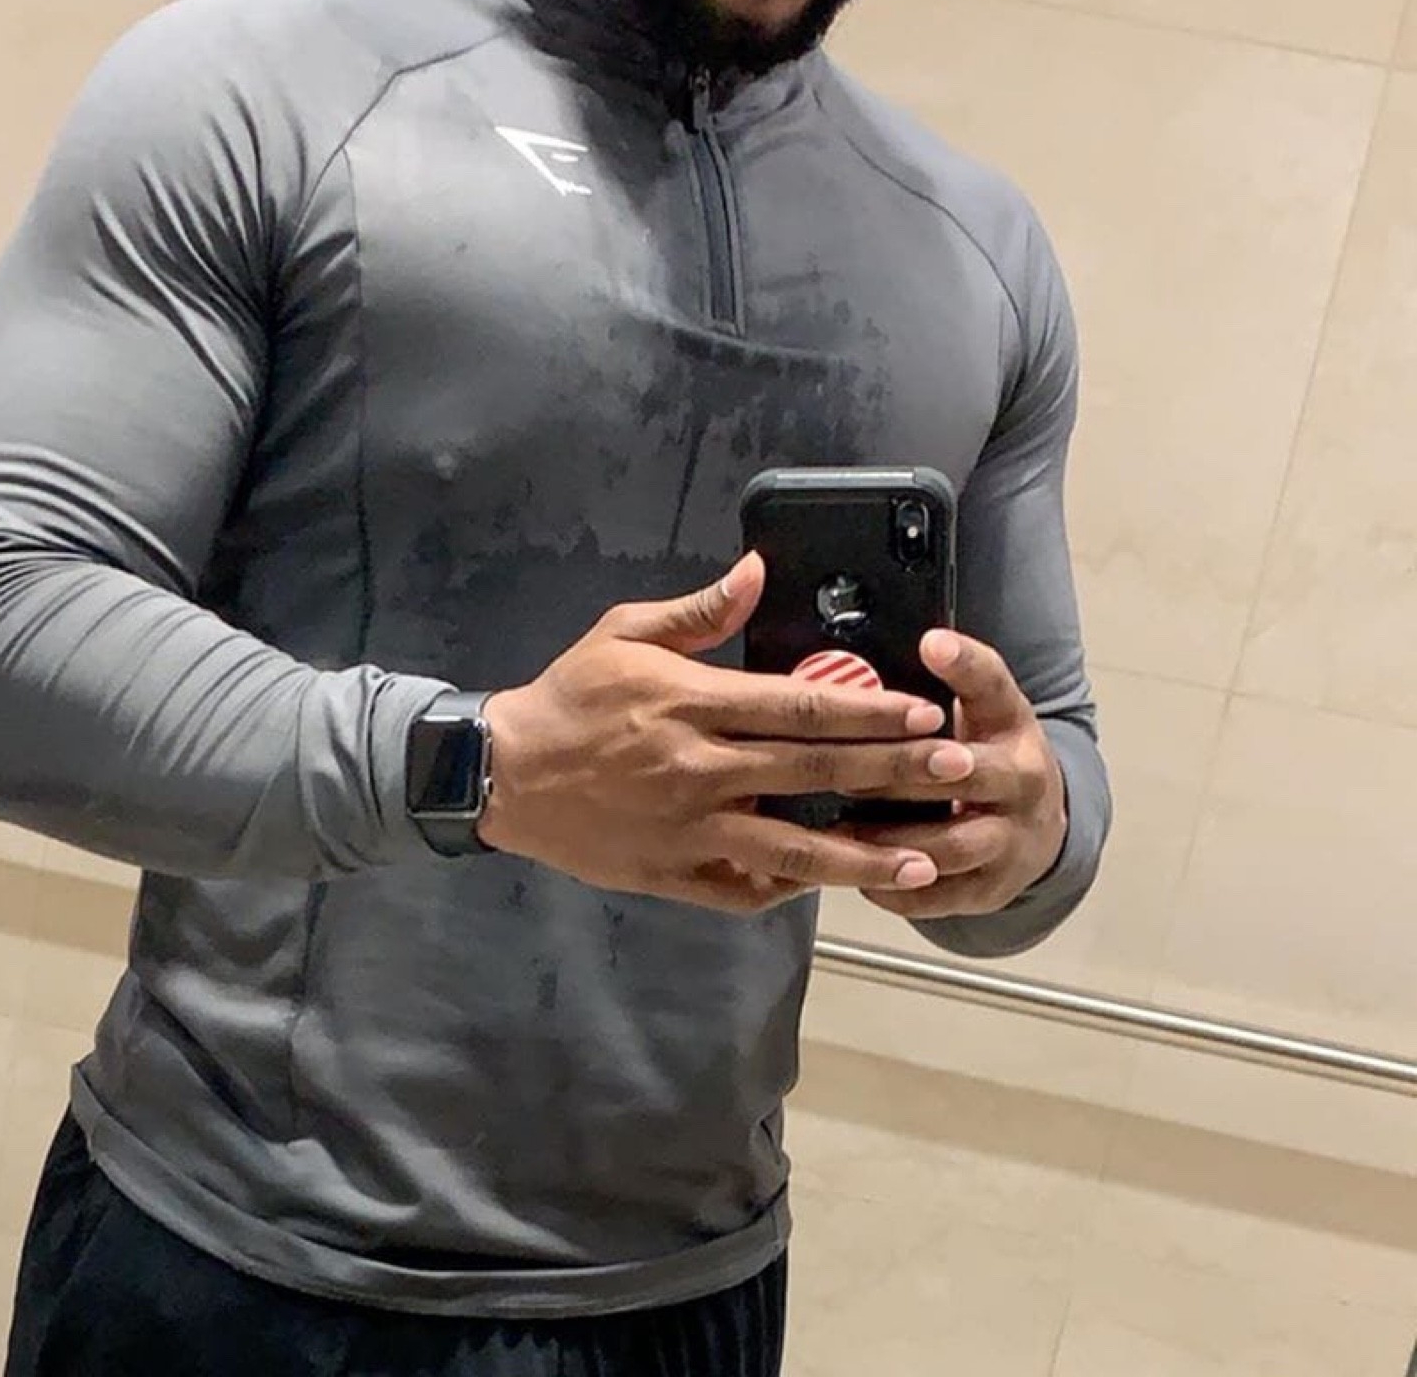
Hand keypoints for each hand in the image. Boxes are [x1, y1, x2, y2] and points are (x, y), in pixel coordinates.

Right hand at [478, 555, 972, 915]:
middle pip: (815, 771)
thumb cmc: (569, 695)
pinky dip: (792, 889)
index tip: (924, 710)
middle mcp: (700, 769)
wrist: (504, 772)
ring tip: (924, 863)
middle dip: (893, 771)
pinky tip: (834, 886)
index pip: (800, 706)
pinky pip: (745, 889)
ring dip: (864, 856)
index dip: (869, 708)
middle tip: (956, 770)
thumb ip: (699, 611)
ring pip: (794, 849)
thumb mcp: (623, 632)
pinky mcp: (673, 874)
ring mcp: (689, 829)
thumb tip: (759, 571)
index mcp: (692, 703)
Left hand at [857, 630, 1067, 920]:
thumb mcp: (980, 704)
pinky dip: (894, 888)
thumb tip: (916, 637)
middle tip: (843, 770)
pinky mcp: (991, 889)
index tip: (929, 643)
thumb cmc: (984, 750)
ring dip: (891, 839)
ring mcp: (1012, 840)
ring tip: (838, 829)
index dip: (963, 664)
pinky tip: (852, 872)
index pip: (993, 684)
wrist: (1036, 824)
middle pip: (964, 772)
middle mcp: (1021, 779)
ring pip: (951, 844)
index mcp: (1011, 721)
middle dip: (902, 772)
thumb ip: (952, 672)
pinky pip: (940, 897)